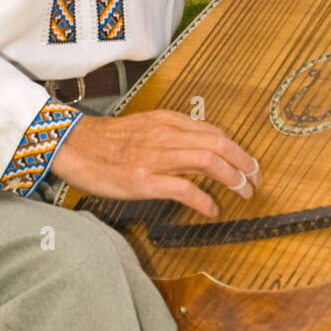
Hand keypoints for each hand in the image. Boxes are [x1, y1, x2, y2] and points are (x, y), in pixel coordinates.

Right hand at [54, 110, 262, 218]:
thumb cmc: (108, 141)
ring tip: (244, 193)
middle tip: (257, 180)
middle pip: (219, 143)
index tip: (249, 164)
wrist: (74, 146)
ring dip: (233, 179)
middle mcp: (165, 135)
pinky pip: (184, 189)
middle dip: (245, 163)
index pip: (214, 131)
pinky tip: (213, 209)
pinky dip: (205, 200)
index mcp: (167, 121)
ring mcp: (155, 158)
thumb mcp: (145, 126)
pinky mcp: (144, 181)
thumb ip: (172, 133)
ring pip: (208, 161)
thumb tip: (202, 148)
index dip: (237, 148)